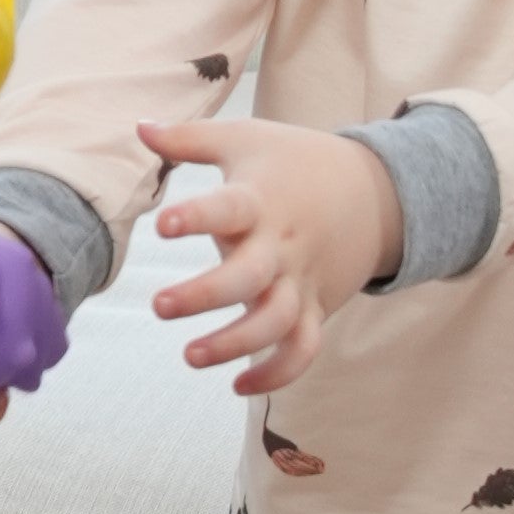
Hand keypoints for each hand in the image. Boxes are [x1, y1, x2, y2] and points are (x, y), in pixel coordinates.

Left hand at [141, 116, 403, 394]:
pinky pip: (303, 350)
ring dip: (235, 345)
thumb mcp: (244, 139)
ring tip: (190, 356)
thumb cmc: (294, 161)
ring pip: (275, 323)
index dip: (198, 217)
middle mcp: (281, 246)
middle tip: (159, 306)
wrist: (374, 190)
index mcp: (260, 201)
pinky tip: (238, 386)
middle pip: (248, 279)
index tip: (164, 225)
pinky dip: (278, 374)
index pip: (229, 208)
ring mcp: (302, 281)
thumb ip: (189, 139)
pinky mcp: (316, 308)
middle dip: (204, 297)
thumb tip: (138, 126)